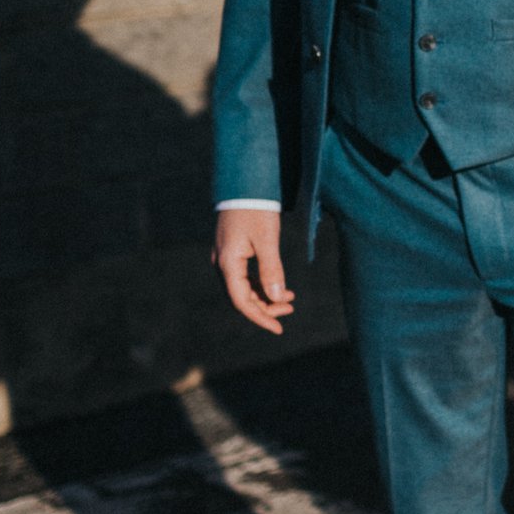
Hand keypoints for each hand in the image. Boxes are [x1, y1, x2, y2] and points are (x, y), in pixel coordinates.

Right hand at [213, 209, 295, 334]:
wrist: (244, 184)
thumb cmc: (256, 210)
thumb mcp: (267, 240)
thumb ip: (272, 270)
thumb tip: (278, 298)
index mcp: (227, 263)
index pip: (241, 301)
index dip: (260, 317)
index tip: (278, 328)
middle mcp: (222, 263)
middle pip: (242, 296)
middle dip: (266, 307)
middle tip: (291, 309)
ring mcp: (225, 258)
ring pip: (244, 287)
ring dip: (265, 296)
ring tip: (290, 300)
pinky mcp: (232, 251)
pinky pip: (245, 276)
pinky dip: (262, 284)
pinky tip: (279, 287)